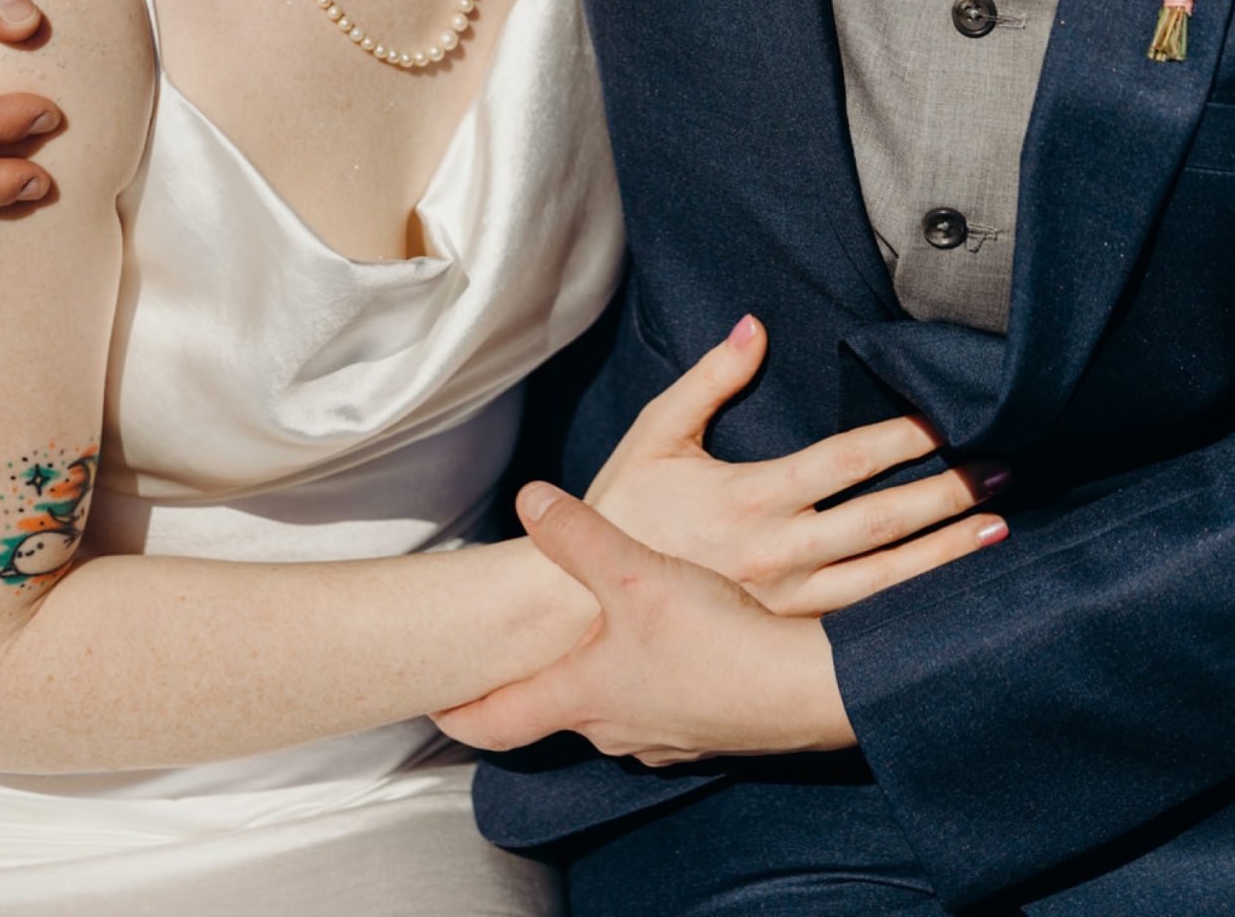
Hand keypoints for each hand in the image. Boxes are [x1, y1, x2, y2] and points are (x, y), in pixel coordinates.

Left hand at [439, 484, 856, 765]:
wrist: (802, 688)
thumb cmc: (712, 636)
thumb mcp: (633, 571)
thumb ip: (577, 534)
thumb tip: (528, 499)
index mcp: (582, 693)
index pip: (497, 719)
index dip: (460, 710)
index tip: (432, 704)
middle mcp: (614, 725)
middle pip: (551, 711)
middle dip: (529, 684)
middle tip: (509, 658)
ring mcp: (660, 735)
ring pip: (607, 710)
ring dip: (591, 681)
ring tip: (587, 646)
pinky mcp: (703, 730)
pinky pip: (655, 709)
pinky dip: (644, 684)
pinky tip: (665, 653)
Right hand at [586, 314, 1008, 613]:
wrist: (585, 609)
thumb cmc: (623, 511)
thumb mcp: (657, 433)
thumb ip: (709, 378)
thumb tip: (754, 327)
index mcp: (750, 496)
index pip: (842, 463)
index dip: (899, 439)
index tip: (944, 422)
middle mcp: (777, 554)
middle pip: (879, 523)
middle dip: (944, 496)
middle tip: (999, 474)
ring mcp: (785, 604)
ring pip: (883, 582)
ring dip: (943, 555)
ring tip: (996, 531)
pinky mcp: (784, 636)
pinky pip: (860, 626)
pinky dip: (910, 609)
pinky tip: (949, 598)